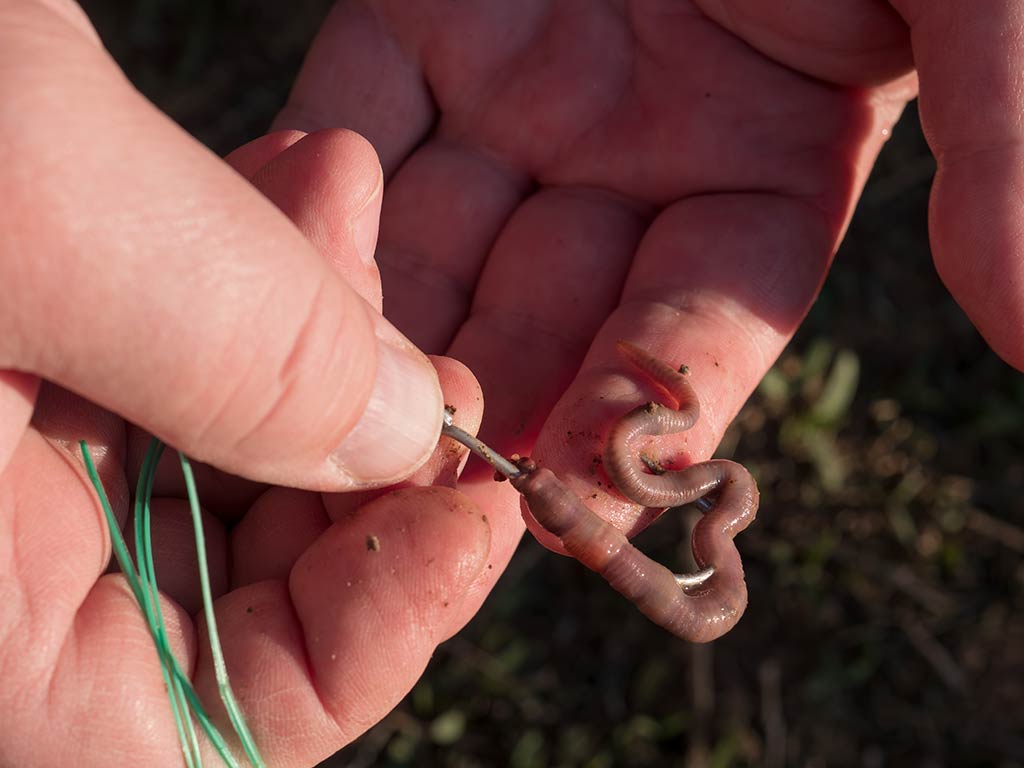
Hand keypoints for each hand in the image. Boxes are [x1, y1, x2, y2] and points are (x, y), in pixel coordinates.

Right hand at [0, 3, 497, 765]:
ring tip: (351, 209)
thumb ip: (228, 340)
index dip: (370, 636)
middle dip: (365, 463)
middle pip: (237, 581)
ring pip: (218, 446)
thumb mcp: (12, 191)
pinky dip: (250, 268)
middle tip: (445, 359)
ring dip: (320, 338)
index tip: (479, 511)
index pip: (202, 731)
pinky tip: (303, 178)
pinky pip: (165, 340)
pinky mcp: (6, 324)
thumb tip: (407, 437)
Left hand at [277, 0, 1023, 550]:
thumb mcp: (972, 9)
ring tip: (342, 400)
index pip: (694, 335)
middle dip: (490, 397)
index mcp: (761, 187)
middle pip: (545, 317)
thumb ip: (1001, 155)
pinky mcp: (427, 28)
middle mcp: (630, 169)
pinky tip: (297, 245)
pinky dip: (326, 186)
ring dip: (388, 326)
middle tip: (428, 481)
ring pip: (440, 244)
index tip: (585, 495)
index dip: (643, 410)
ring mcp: (520, 105)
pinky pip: (363, 117)